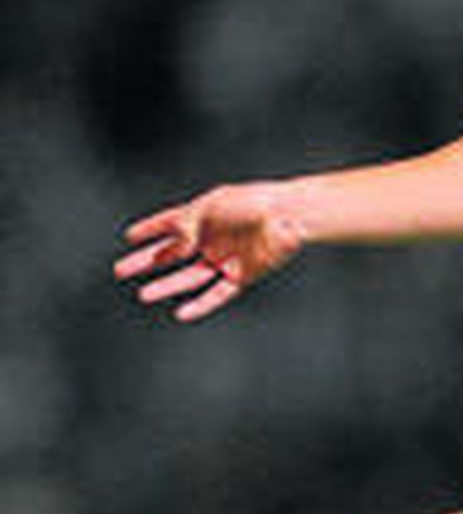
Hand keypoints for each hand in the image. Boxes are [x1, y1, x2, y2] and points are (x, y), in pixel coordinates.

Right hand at [114, 183, 302, 321]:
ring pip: (191, 277)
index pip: (171, 221)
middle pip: (174, 253)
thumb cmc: (254, 202)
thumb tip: (171, 244)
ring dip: (167, 285)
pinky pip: (218, 294)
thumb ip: (184, 225)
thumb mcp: (209, 207)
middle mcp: (214, 237)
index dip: (150, 229)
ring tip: (143, 294)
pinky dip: (200, 304)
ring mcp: (227, 257)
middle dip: (147, 261)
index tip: (130, 236)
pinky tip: (182, 311)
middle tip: (121, 269)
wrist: (289, 216)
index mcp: (206, 215)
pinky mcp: (243, 274)